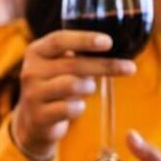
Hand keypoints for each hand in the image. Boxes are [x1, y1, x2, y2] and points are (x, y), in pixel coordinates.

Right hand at [11, 30, 135, 160]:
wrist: (35, 121)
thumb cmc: (58, 84)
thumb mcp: (63, 65)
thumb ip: (82, 55)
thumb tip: (121, 48)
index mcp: (37, 51)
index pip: (60, 40)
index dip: (85, 39)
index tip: (108, 42)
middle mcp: (30, 71)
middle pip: (73, 64)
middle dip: (105, 66)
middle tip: (130, 68)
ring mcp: (32, 95)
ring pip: (73, 85)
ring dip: (88, 87)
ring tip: (87, 89)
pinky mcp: (38, 117)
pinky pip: (70, 108)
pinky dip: (80, 107)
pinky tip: (76, 106)